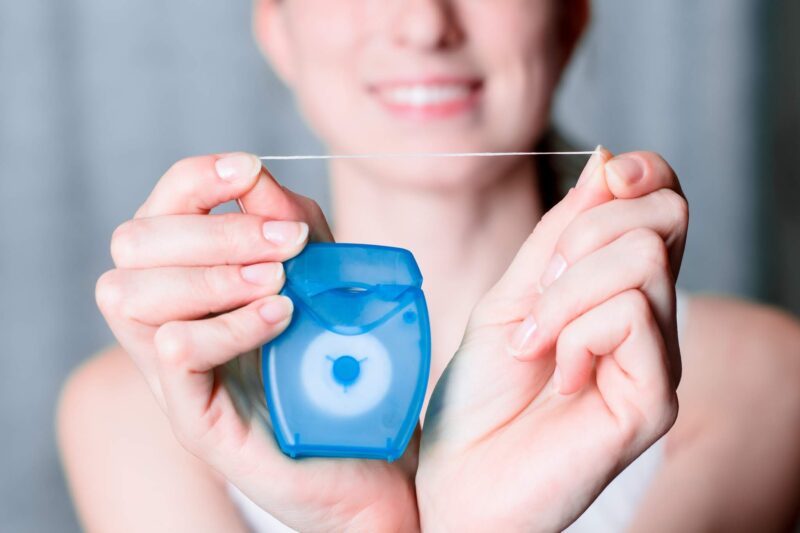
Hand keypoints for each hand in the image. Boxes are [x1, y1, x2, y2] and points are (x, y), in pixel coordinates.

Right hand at [96, 153, 419, 532]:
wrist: (371, 454)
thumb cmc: (343, 364)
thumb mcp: (324, 275)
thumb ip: (292, 223)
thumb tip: (255, 176)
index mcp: (194, 286)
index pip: (155, 212)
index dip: (192, 179)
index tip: (247, 169)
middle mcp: (170, 324)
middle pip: (131, 244)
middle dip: (214, 232)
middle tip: (286, 245)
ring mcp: (176, 376)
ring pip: (128, 295)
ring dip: (213, 275)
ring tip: (281, 285)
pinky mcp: (196, 420)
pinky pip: (172, 352)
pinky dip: (229, 322)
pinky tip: (282, 318)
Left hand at [416, 149, 687, 531]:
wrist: (460, 476)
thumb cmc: (481, 394)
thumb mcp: (509, 296)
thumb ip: (558, 236)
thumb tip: (608, 162)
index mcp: (617, 290)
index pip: (664, 203)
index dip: (643, 173)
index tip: (606, 175)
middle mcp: (651, 321)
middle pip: (664, 217)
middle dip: (584, 234)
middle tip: (539, 290)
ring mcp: (659, 361)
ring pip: (640, 259)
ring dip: (562, 292)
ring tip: (534, 342)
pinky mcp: (656, 399)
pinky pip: (629, 316)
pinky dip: (573, 334)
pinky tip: (558, 375)